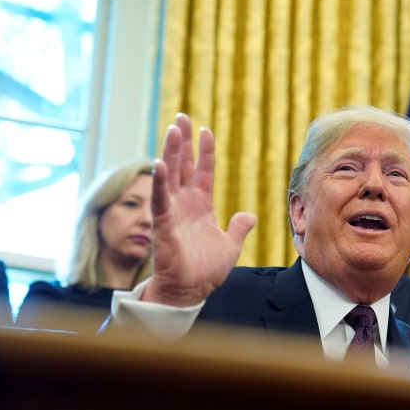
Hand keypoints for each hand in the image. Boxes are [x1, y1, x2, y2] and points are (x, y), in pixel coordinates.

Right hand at [141, 113, 256, 305]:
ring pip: (170, 175)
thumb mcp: (230, 244)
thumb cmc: (205, 270)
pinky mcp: (162, 225)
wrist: (190, 292)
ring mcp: (172, 212)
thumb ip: (239, 227)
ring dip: (171, 152)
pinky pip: (160, 199)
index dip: (205, 151)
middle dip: (182, 141)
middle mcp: (184, 204)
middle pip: (183, 165)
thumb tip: (249, 215)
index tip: (205, 129)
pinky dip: (159, 182)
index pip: (203, 171)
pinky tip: (160, 163)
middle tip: (181, 117)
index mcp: (200, 206)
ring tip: (173, 129)